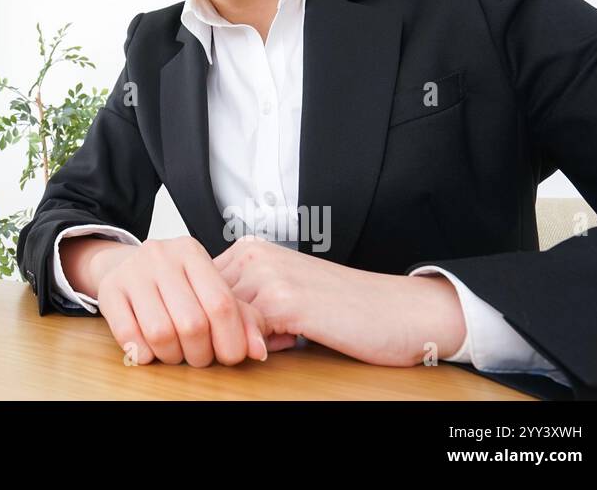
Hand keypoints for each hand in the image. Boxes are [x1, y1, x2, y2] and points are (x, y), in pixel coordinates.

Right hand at [80, 236, 297, 365]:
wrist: (125, 265)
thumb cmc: (176, 282)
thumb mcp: (208, 288)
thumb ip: (240, 316)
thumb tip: (257, 350)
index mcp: (191, 251)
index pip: (221, 303)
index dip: (230, 339)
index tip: (230, 356)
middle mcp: (160, 256)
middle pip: (192, 323)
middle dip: (201, 353)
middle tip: (200, 356)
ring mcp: (132, 272)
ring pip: (160, 333)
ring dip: (173, 356)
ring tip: (176, 353)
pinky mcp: (109, 290)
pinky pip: (129, 335)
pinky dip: (144, 353)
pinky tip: (151, 350)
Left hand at [212, 236, 467, 365]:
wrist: (397, 310)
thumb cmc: (342, 306)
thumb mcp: (283, 292)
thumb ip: (244, 300)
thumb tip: (207, 327)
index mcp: (250, 248)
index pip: (198, 288)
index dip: (211, 316)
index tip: (235, 330)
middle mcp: (253, 255)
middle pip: (203, 304)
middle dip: (222, 329)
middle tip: (257, 339)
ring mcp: (266, 275)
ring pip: (221, 321)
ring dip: (241, 339)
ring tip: (277, 339)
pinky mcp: (284, 301)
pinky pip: (246, 334)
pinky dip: (260, 347)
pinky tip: (290, 341)